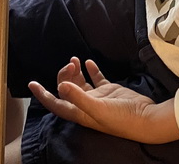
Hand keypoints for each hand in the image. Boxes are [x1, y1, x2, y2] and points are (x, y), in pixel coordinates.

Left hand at [28, 57, 178, 144]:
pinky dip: (91, 70)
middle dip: (64, 74)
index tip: (32, 83)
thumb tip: (60, 86)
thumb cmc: (121, 119)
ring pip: (80, 82)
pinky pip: (96, 79)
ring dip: (75, 71)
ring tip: (75, 59)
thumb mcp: (98, 108)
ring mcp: (98, 97)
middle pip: (67, 89)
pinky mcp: (109, 90)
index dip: (43, 95)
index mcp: (79, 113)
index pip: (56, 103)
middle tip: (70, 62)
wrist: (146, 118)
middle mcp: (86, 105)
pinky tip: (88, 61)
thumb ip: (79, 97)